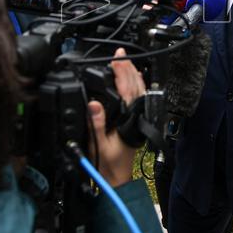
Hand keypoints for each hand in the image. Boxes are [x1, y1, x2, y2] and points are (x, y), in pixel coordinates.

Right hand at [86, 48, 145, 186]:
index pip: (126, 90)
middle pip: (134, 86)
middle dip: (127, 68)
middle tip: (120, 54)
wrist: (116, 178)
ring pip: (138, 91)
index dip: (121, 72)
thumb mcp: (98, 145)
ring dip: (132, 75)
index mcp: (127, 119)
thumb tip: (94, 105)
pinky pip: (137, 99)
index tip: (116, 59)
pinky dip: (136, 86)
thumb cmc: (108, 164)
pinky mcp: (134, 121)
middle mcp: (134, 116)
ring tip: (126, 61)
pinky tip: (134, 80)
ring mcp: (136, 118)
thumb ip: (96, 125)